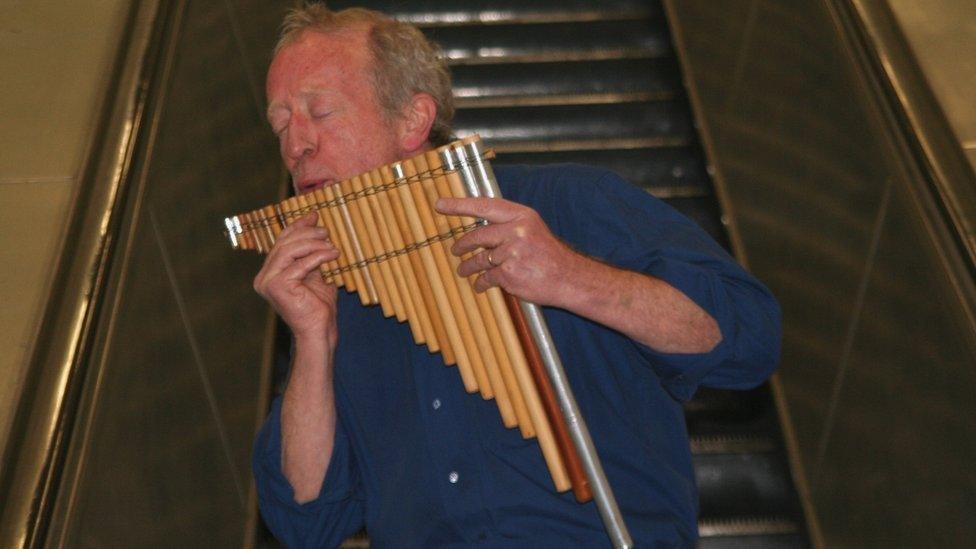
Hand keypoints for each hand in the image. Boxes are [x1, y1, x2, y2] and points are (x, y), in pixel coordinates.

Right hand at [253, 212, 339, 344]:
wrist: (319, 331)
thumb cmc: (318, 307)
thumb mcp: (315, 274)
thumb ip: (311, 254)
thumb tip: (316, 227)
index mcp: (270, 273)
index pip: (281, 243)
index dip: (297, 227)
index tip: (314, 216)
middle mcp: (264, 277)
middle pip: (284, 244)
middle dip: (306, 233)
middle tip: (326, 231)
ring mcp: (268, 282)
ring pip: (289, 250)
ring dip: (313, 243)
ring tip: (331, 244)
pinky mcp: (277, 286)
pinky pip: (300, 264)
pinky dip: (318, 256)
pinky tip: (332, 254)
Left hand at [436, 196, 581, 306]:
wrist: (568, 278)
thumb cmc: (548, 255)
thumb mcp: (532, 229)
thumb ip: (508, 225)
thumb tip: (480, 226)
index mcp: (522, 216)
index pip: (485, 206)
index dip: (460, 205)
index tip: (440, 205)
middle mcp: (516, 231)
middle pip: (478, 236)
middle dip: (462, 245)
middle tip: (455, 250)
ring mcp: (512, 253)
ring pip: (480, 259)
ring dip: (468, 266)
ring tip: (463, 270)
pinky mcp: (509, 274)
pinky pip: (486, 277)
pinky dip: (482, 283)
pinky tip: (481, 285)